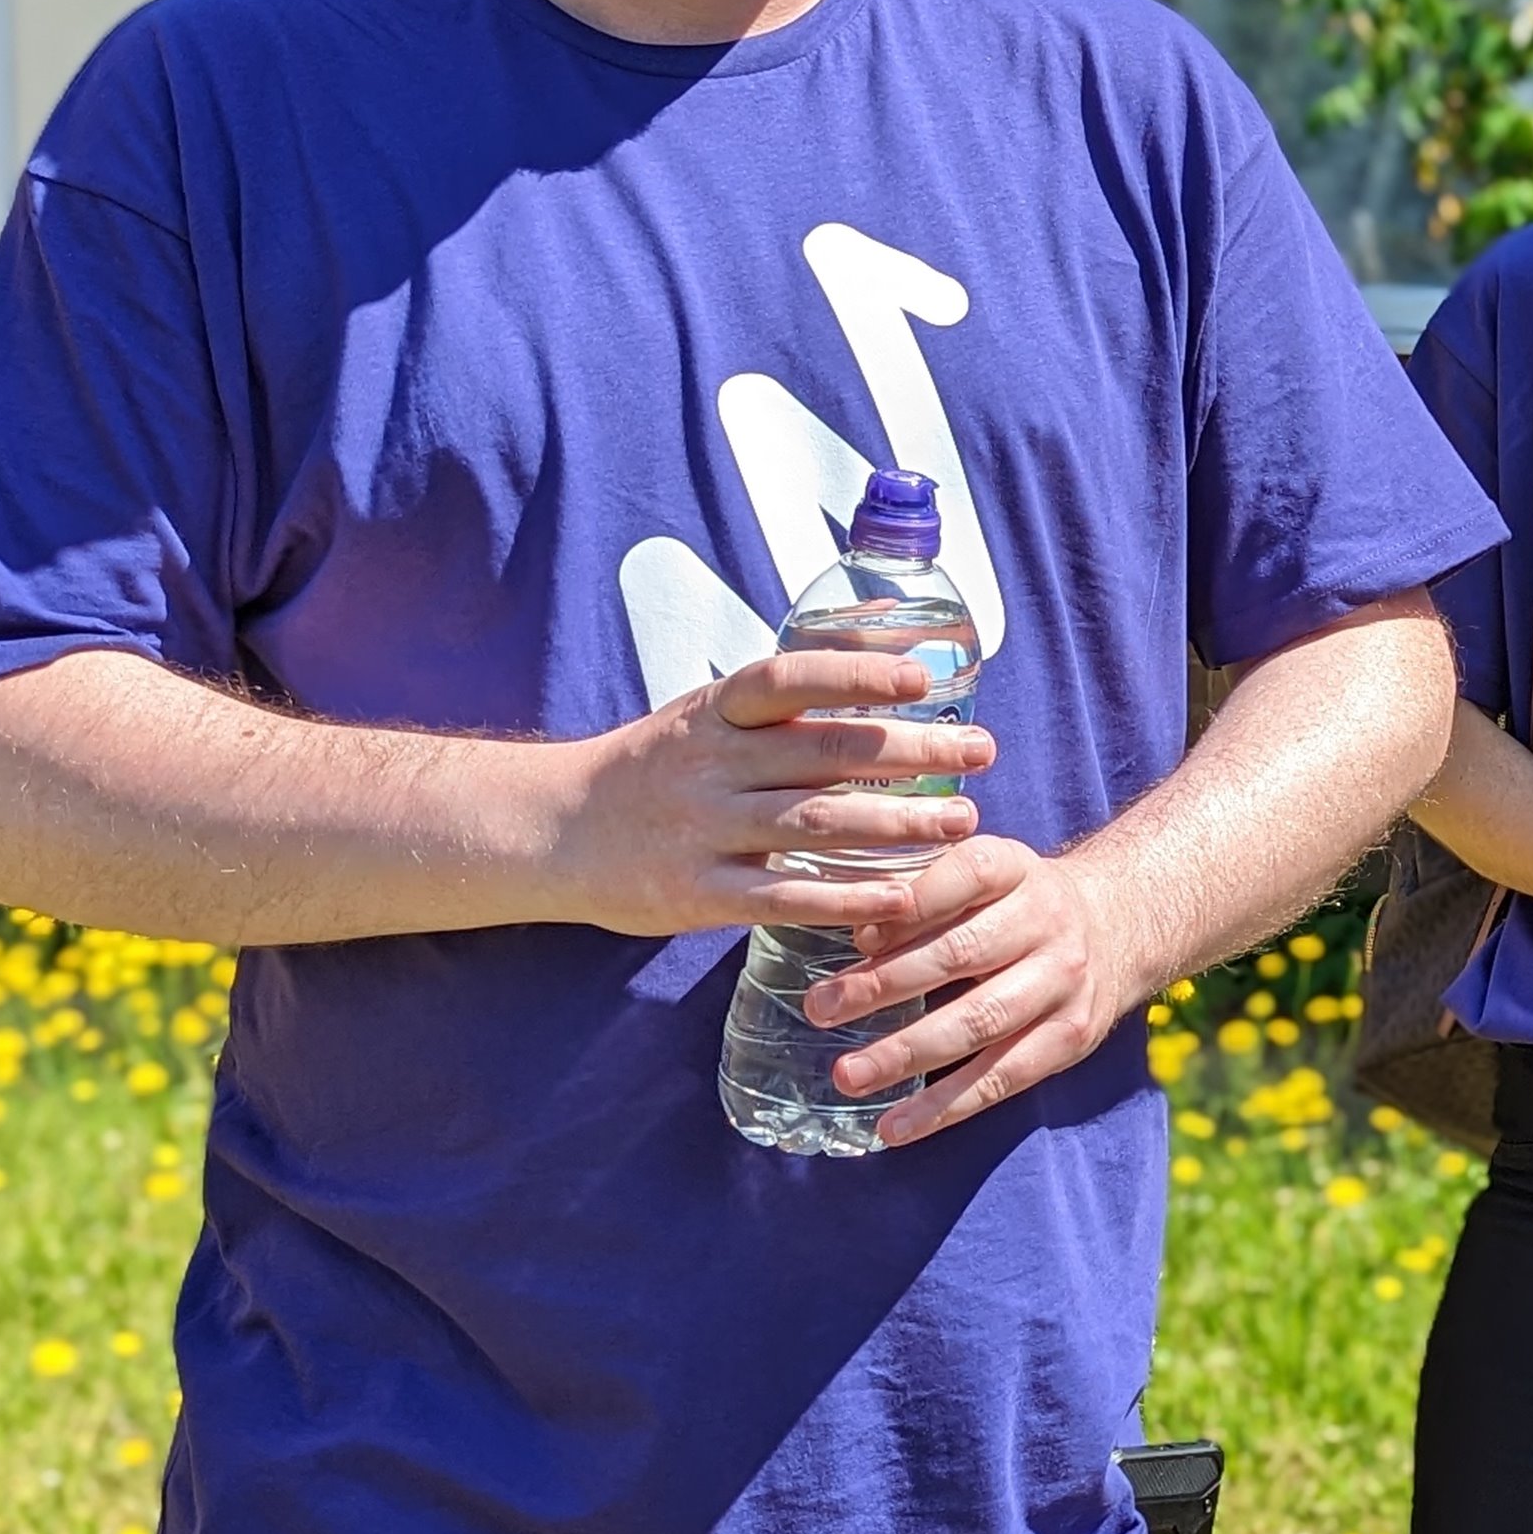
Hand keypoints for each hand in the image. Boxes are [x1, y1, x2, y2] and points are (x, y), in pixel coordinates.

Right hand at [546, 651, 991, 936]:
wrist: (552, 831)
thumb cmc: (653, 766)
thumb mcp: (704, 711)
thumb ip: (781, 693)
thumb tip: (877, 636)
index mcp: (715, 711)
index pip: (790, 679)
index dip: (856, 673)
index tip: (922, 676)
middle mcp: (711, 763)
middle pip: (826, 754)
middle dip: (912, 754)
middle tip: (981, 754)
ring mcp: (702, 829)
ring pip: (816, 824)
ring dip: (898, 824)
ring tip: (963, 822)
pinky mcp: (696, 892)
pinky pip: (784, 896)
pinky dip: (848, 896)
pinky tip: (902, 894)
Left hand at [808, 838, 1142, 1146]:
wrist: (1118, 926)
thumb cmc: (1016, 901)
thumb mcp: (983, 873)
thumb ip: (924, 888)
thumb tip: (858, 928)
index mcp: (1015, 868)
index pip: (963, 876)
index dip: (910, 904)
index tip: (854, 933)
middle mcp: (1046, 921)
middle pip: (960, 954)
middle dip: (884, 984)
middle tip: (819, 1008)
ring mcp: (1063, 983)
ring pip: (980, 1022)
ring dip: (907, 1053)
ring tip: (848, 1075)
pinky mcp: (1069, 1038)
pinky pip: (1002, 1078)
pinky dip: (945, 1106)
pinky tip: (895, 1126)